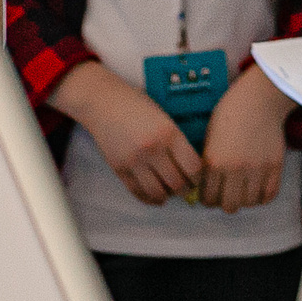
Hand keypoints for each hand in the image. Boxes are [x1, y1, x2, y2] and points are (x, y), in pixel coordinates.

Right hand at [49, 62, 200, 204]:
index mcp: (169, 133)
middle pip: (177, 184)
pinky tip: (155, 196)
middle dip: (185, 191)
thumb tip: (191, 169)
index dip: (199, 178)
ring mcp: (134, 160)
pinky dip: (149, 198)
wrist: (102, 102)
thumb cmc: (136, 105)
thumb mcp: (164, 117)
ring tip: (170, 192)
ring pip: (158, 192)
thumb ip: (177, 141)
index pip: (193, 167)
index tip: (198, 178)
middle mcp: (153, 149)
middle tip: (186, 189)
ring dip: (167, 196)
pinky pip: (138, 192)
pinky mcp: (119, 168)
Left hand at [200, 66, 294, 212]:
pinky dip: (262, 197)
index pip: (208, 198)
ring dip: (244, 200)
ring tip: (242, 190)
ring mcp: (257, 169)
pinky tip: (257, 188)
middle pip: (229, 206)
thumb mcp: (209, 137)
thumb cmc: (231, 113)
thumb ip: (208, 163)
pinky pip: (269, 196)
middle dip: (224, 202)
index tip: (209, 193)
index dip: (207, 199)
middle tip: (225, 193)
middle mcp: (235, 169)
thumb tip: (206, 187)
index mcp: (214, 161)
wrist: (259, 99)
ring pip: (249, 204)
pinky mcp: (275, 167)